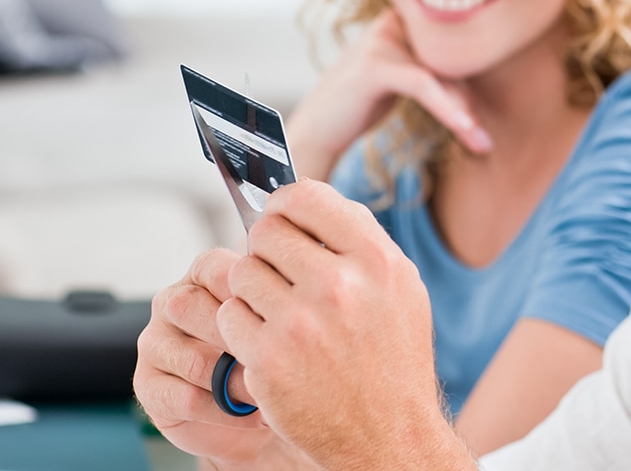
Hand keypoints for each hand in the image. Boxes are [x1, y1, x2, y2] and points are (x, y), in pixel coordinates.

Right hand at [133, 250, 313, 469]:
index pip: (217, 268)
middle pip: (192, 308)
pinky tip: (253, 415)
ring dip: (237, 381)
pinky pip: (186, 398)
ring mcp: (156, 344)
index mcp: (203, 275)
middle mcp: (173, 303)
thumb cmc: (276, 353)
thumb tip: (306, 291)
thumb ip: (281, 296)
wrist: (260, 414)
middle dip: (241, 340)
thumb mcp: (282, 316)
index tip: (281, 315)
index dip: (248, 292)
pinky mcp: (150, 387)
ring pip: (193, 359)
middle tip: (280, 359)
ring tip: (271, 392)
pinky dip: (226, 411)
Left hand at [217, 180, 473, 469]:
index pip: (307, 197)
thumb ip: (359, 241)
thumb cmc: (393, 360)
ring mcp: (301, 324)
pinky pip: (229, 315)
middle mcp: (340, 287)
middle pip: (266, 232)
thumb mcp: (401, 289)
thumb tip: (306, 200)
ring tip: (277, 313)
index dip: (285, 203)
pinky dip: (241, 327)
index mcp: (377, 262)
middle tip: (279, 275)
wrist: (389, 435)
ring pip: (242, 272)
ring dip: (251, 290)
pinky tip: (269, 343)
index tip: (280, 217)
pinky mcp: (269, 359)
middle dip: (266, 250)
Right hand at [285, 9, 491, 179]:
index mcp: (402, 18)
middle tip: (482, 141)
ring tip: (481, 144)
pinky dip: (447, 108)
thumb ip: (435, 72)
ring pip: (441, 74)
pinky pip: (424, 84)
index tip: (482, 125)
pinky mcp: (374, 64)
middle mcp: (392, 20)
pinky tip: (465, 129)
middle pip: (449, 59)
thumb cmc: (360, 105)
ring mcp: (381, 38)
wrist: (316, 130)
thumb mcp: (403, 80)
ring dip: (464, 112)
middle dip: (467, 102)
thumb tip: (479, 87)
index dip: (468, 86)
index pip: (450, 47)